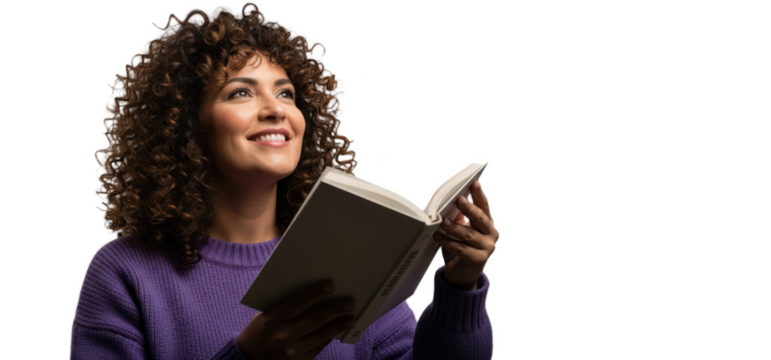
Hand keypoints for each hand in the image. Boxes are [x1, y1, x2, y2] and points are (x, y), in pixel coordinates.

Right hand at [238, 280, 356, 359]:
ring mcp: (291, 351)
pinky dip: (328, 338)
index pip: (299, 301)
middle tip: (350, 303)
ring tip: (351, 318)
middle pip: (315, 319)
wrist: (247, 359)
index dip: (316, 292)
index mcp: (273, 319)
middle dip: (335, 310)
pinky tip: (337, 331)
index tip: (331, 285)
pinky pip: (317, 348)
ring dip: (338, 326)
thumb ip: (286, 307)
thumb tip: (312, 295)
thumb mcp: (265, 316)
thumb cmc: (258, 332)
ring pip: (320, 336)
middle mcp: (283, 335)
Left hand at [432, 180, 500, 290]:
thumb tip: (450, 202)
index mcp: (490, 224)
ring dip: (454, 227)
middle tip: (459, 199)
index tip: (475, 183)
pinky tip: (438, 237)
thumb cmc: (463, 249)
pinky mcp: (479, 260)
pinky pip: (461, 249)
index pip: (486, 207)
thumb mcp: (464, 230)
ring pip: (469, 235)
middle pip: (481, 218)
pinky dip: (448, 242)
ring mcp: (488, 248)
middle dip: (469, 208)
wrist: (464, 275)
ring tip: (442, 222)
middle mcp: (492, 235)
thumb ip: (461, 217)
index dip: (480, 195)